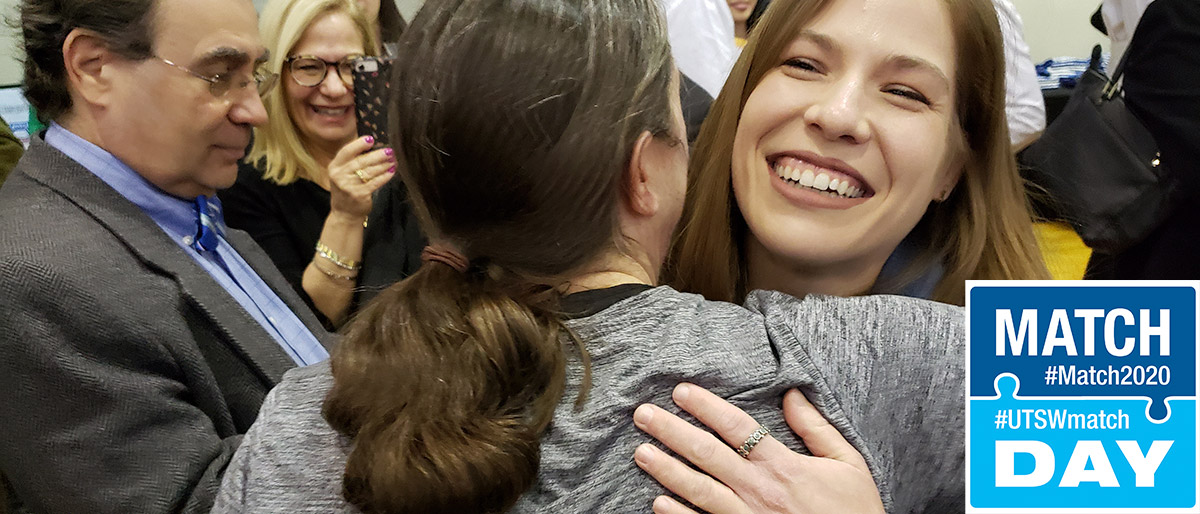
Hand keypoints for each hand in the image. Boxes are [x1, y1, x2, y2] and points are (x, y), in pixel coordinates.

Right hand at [327, 135, 395, 217]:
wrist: (344, 214)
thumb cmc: (346, 189)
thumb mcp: (342, 174)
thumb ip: (352, 161)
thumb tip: (371, 144)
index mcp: (334, 167)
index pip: (346, 151)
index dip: (359, 144)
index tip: (371, 139)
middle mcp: (339, 175)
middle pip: (360, 161)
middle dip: (377, 155)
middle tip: (389, 151)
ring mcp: (349, 186)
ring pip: (370, 171)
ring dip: (384, 165)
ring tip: (393, 160)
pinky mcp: (359, 195)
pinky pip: (375, 182)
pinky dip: (385, 176)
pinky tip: (391, 172)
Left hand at [632, 384, 883, 513]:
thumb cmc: (856, 512)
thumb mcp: (848, 465)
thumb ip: (817, 429)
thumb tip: (791, 393)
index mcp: (784, 467)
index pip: (737, 427)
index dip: (706, 407)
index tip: (680, 391)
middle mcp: (760, 491)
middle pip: (708, 454)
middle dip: (672, 432)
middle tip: (642, 415)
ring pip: (700, 490)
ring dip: (667, 470)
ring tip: (640, 452)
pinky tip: (658, 504)